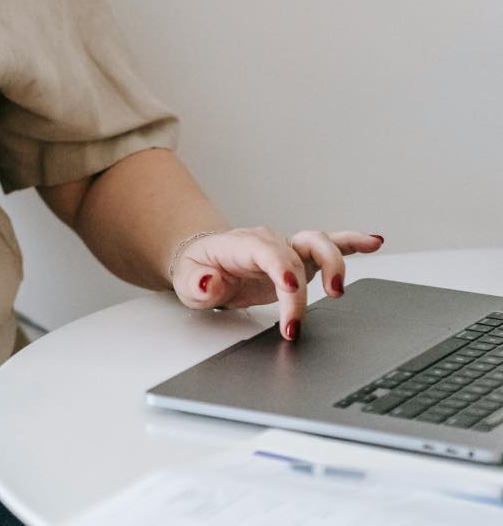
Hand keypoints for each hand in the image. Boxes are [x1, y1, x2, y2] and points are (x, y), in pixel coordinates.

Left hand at [170, 227, 385, 339]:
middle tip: (300, 319)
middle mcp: (267, 242)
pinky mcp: (299, 260)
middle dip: (304, 286)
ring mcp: (286, 249)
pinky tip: (375, 242)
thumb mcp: (187, 281)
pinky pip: (329, 246)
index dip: (281, 268)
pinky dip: (352, 243)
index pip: (266, 252)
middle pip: (295, 253)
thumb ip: (198, 284)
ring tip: (339, 290)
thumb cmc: (197, 270)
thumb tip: (210, 282)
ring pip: (318, 244)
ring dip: (335, 263)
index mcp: (240, 245)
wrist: (203, 263)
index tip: (290, 288)